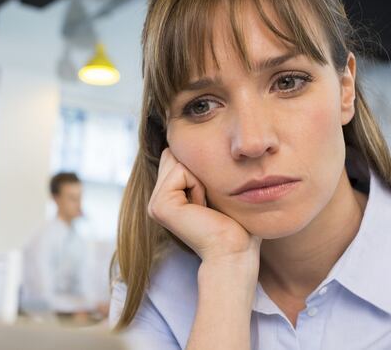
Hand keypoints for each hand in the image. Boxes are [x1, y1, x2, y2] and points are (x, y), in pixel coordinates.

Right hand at [148, 148, 260, 263]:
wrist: (235, 250)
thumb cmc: (236, 222)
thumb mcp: (216, 187)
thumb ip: (201, 167)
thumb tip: (198, 140)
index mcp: (168, 196)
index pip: (179, 155)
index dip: (202, 166)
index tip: (212, 198)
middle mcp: (157, 199)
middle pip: (175, 154)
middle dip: (198, 169)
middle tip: (209, 201)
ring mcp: (155, 203)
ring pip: (178, 159)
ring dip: (200, 176)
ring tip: (206, 205)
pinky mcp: (159, 205)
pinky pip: (181, 171)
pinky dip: (198, 184)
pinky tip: (202, 207)